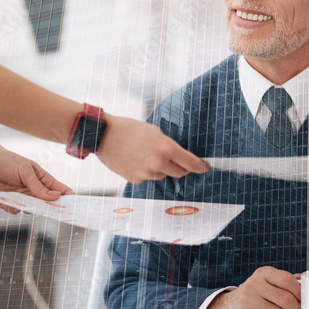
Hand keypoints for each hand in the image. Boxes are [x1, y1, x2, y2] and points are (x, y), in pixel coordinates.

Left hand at [0, 145, 73, 213]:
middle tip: (51, 210)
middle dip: (49, 207)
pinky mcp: (8, 203)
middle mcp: (33, 190)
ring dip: (28, 207)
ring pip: (30, 209)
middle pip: (46, 203)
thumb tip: (55, 196)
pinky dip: (11, 207)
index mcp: (42, 179)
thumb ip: (38, 186)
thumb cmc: (7, 161)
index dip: (67, 197)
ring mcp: (21, 197)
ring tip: (24, 199)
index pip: (59, 189)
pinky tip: (6, 198)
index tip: (74, 205)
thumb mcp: (25, 171)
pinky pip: (14, 211)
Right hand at [95, 115, 209, 183]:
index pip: (191, 163)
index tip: (205, 167)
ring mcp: (146, 174)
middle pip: (180, 173)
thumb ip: (168, 144)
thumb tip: (178, 154)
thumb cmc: (128, 128)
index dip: (200, 166)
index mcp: (165, 148)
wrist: (103, 136)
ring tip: (148, 155)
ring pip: (163, 175)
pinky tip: (137, 160)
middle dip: (183, 168)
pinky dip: (147, 171)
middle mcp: (158, 163)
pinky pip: (148, 177)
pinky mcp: (136, 179)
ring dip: (162, 168)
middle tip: (180, 161)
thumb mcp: (154, 131)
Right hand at [205, 267, 301, 308]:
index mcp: (262, 273)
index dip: (300, 292)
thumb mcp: (266, 283)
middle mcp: (254, 284)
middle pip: (285, 298)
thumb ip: (283, 282)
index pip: (287, 280)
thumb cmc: (251, 296)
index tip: (305, 300)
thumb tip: (302, 281)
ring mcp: (247, 300)